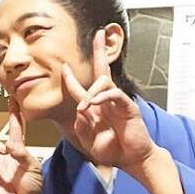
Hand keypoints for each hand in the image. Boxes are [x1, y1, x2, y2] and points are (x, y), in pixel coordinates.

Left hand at [63, 29, 156, 171]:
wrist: (131, 159)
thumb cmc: (112, 150)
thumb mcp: (89, 142)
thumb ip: (81, 127)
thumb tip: (80, 110)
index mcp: (95, 109)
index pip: (81, 89)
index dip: (71, 78)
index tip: (64, 66)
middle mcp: (105, 102)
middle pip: (101, 71)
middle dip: (99, 52)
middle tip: (98, 34)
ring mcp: (117, 103)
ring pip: (104, 82)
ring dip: (91, 92)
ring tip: (84, 106)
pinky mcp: (127, 107)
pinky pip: (114, 94)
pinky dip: (103, 96)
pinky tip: (94, 103)